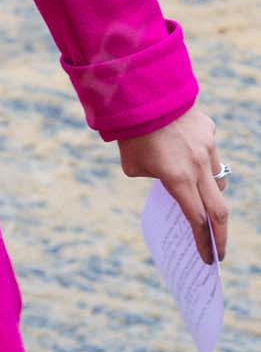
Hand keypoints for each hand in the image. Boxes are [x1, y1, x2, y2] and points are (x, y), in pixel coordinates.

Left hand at [118, 102, 227, 263]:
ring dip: (212, 194)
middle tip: (220, 252)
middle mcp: (197, 166)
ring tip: (203, 202)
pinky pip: (211, 153)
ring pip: (219, 180)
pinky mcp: (209, 131)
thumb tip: (168, 180)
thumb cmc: (130, 132)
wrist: (142, 92)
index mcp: (177, 179)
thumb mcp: (133, 165)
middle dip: (220, 235)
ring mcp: (207, 147)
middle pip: (218, 210)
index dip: (203, 242)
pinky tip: (189, 157)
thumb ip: (153, 177)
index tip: (206, 259)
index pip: (196, 219)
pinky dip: (203, 161)